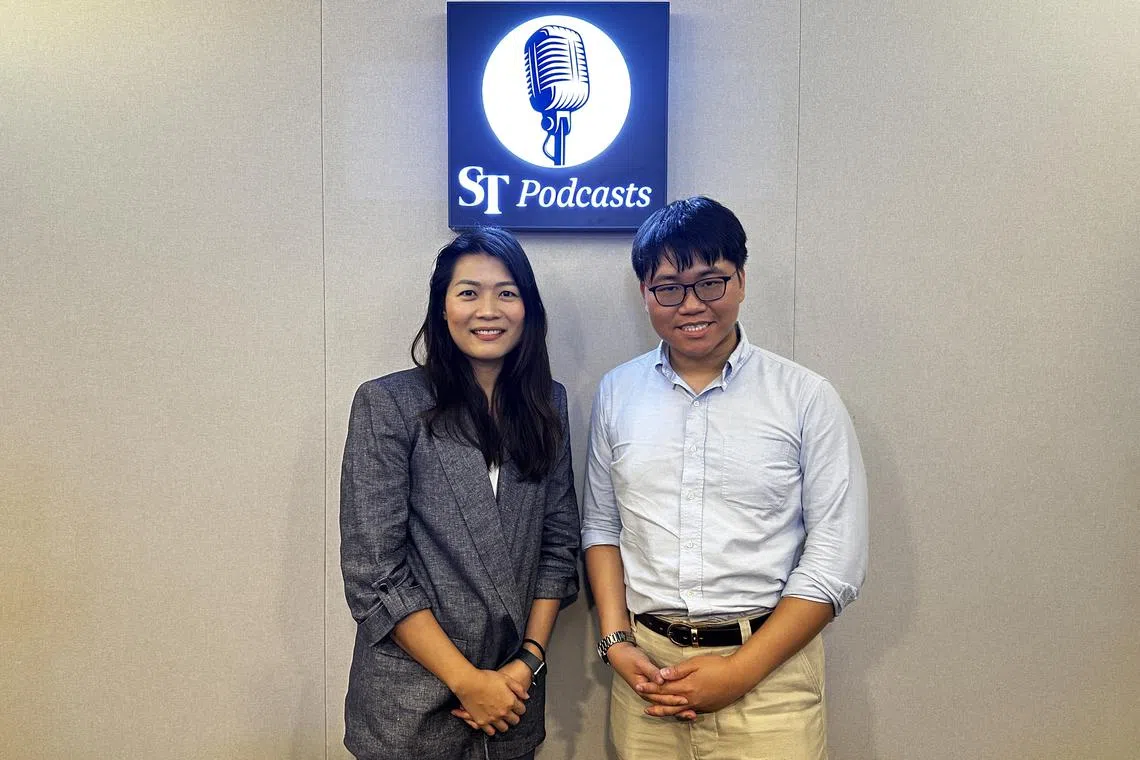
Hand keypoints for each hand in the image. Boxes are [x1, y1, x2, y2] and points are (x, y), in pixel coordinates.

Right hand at [450, 668, 528, 734]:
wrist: (469, 683)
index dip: (520, 707)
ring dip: (504, 723)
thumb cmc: (486, 678)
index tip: (517, 706)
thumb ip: (518, 688)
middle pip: (515, 721)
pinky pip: (491, 732)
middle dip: (514, 716)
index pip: (522, 710)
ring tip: (501, 718)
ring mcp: (492, 718)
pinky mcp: (482, 722)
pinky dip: (492, 729)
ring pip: (504, 728)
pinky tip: (492, 724)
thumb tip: (526, 696)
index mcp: (510, 701)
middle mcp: (503, 712)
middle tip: (510, 712)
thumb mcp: (506, 678)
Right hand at [607, 644, 689, 714]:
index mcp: (643, 688)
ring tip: (690, 714)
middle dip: (678, 708)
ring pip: (665, 702)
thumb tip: (662, 680)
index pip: (660, 697)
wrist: (619, 654)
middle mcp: (647, 692)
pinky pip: (664, 696)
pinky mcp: (653, 687)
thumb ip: (652, 672)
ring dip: (677, 708)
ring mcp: (649, 691)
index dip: (672, 699)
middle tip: (692, 712)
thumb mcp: (641, 663)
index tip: (684, 700)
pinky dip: (673, 700)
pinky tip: (683, 705)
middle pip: (664, 703)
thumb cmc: (629, 658)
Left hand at [636, 654, 750, 716]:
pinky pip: (687, 712)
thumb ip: (678, 670)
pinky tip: (673, 712)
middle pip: (667, 700)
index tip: (639, 685)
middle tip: (639, 695)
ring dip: (662, 710)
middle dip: (652, 698)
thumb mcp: (696, 663)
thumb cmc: (718, 666)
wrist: (739, 676)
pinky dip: (677, 713)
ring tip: (650, 711)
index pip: (664, 688)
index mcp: (687, 687)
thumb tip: (662, 674)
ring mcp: (698, 705)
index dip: (650, 687)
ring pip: (676, 710)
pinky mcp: (706, 707)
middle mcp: (690, 699)